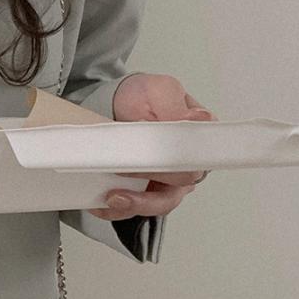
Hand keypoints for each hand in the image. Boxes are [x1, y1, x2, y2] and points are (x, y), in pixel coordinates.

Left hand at [98, 72, 212, 220]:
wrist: (119, 103)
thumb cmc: (144, 96)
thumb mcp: (160, 90)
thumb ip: (175, 106)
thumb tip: (198, 118)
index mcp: (198, 139)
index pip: (198, 161)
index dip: (180, 167)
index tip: (159, 165)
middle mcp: (186, 164)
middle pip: (179, 187)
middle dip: (154, 185)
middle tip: (126, 172)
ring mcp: (166, 181)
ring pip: (158, 203)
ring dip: (135, 204)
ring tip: (112, 197)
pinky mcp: (143, 191)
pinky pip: (134, 208)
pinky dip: (116, 208)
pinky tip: (100, 202)